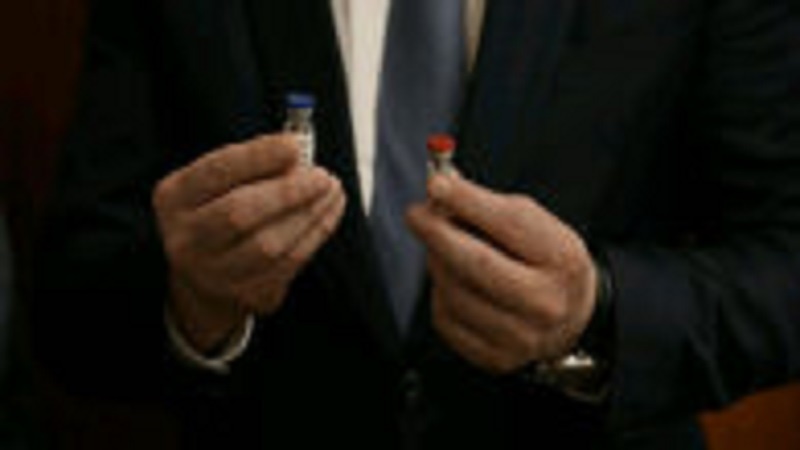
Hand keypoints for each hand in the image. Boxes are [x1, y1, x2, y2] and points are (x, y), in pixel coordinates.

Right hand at [153, 134, 345, 351]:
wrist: (205, 277)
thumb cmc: (220, 211)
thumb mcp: (220, 183)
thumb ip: (252, 165)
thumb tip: (298, 152)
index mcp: (174, 198)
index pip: (216, 171)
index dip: (258, 156)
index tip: (294, 144)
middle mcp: (186, 238)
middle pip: (239, 213)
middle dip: (287, 191)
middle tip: (321, 176)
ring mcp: (213, 272)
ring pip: (268, 245)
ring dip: (308, 214)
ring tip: (331, 190)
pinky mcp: (246, 293)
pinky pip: (288, 264)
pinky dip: (315, 234)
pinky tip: (328, 212)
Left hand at [407, 175, 596, 374]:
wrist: (571, 317)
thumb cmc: (545, 261)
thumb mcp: (534, 225)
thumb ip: (488, 207)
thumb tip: (440, 190)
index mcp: (562, 259)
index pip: (509, 224)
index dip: (467, 201)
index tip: (436, 183)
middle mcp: (545, 303)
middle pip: (475, 263)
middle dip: (437, 232)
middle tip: (417, 214)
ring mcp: (520, 337)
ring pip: (453, 290)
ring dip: (437, 263)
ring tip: (444, 250)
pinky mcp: (495, 358)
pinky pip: (445, 318)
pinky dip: (441, 294)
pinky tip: (454, 283)